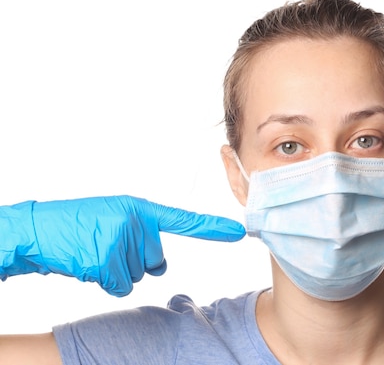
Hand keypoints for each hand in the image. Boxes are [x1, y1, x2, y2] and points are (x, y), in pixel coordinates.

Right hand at [0, 195, 244, 295]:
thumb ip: (142, 237)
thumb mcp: (113, 218)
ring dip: (114, 272)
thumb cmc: (76, 226)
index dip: (210, 227)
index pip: (182, 220)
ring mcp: (120, 238)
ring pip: (136, 276)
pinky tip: (86, 263)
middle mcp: (134, 220)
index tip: (237, 231)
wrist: (36, 230)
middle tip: (104, 245)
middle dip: (132, 262)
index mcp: (139, 208)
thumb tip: (160, 267)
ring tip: (91, 251)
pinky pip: (119, 285)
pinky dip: (103, 282)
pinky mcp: (105, 258)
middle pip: (154, 261)